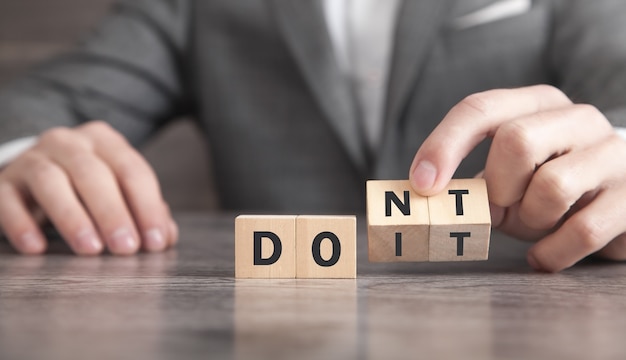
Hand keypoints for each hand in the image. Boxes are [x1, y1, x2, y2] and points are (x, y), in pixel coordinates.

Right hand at [0, 121, 177, 254]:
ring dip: (73, 217)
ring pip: (51, 181)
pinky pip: (7, 199)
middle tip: (126, 248)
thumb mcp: (118, 191)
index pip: (132, 171)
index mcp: (104, 141)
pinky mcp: (2, 181)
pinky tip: (37, 247)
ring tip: (90, 249)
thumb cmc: (86, 188)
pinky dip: (22, 223)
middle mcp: (67, 143)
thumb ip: (143, 211)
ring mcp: (32, 159)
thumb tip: (165, 237)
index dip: (147, 207)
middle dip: (113, 213)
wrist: (32, 174)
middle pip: (93, 173)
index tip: (155, 243)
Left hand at [409, 85, 625, 271]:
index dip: (444, 146)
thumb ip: (474, 182)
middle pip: (517, 141)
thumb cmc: (548, 187)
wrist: (619, 200)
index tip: (421, 184)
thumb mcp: (508, 178)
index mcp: (537, 104)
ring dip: (529, 220)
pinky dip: (550, 253)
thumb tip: (431, 200)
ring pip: (552, 186)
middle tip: (500, 208)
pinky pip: (581, 231)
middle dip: (497, 186)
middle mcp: (577, 119)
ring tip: (534, 224)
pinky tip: (543, 256)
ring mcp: (612, 155)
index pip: (480, 109)